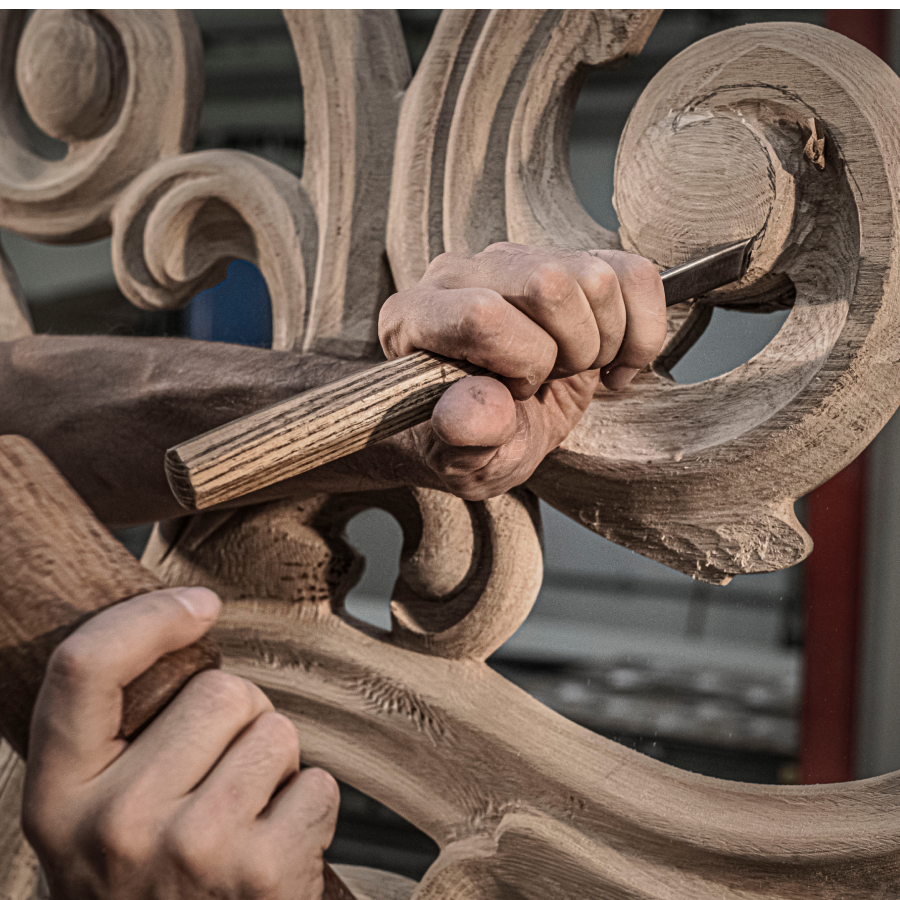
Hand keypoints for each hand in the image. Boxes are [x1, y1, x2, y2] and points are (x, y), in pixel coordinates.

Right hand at [22, 588, 338, 899]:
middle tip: (218, 781)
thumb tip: (188, 619)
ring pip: (276, 731)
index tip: (199, 606)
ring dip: (274, 766)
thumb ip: (119, 734)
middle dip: (239, 721)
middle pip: (220, 691)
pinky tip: (274, 848)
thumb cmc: (145, 878)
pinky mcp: (261, 875)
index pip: (85, 668)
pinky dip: (308, 809)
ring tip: (244, 817)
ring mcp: (191, 851)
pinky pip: (318, 785)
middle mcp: (115, 824)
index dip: (149, 617)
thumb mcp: (94, 810)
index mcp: (58, 796)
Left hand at [379, 242, 666, 499]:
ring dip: (603, 340)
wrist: (488, 423)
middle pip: (548, 283)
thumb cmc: (467, 442)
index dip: (520, 364)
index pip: (482, 315)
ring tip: (572, 369)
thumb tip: (478, 405)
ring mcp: (516, 260)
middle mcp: (460, 274)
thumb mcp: (461, 460)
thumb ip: (465, 438)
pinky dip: (643, 329)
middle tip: (550, 381)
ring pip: (597, 276)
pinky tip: (610, 358)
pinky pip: (635, 274)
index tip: (517, 393)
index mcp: (415, 319)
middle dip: (569, 350)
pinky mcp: (567, 257)